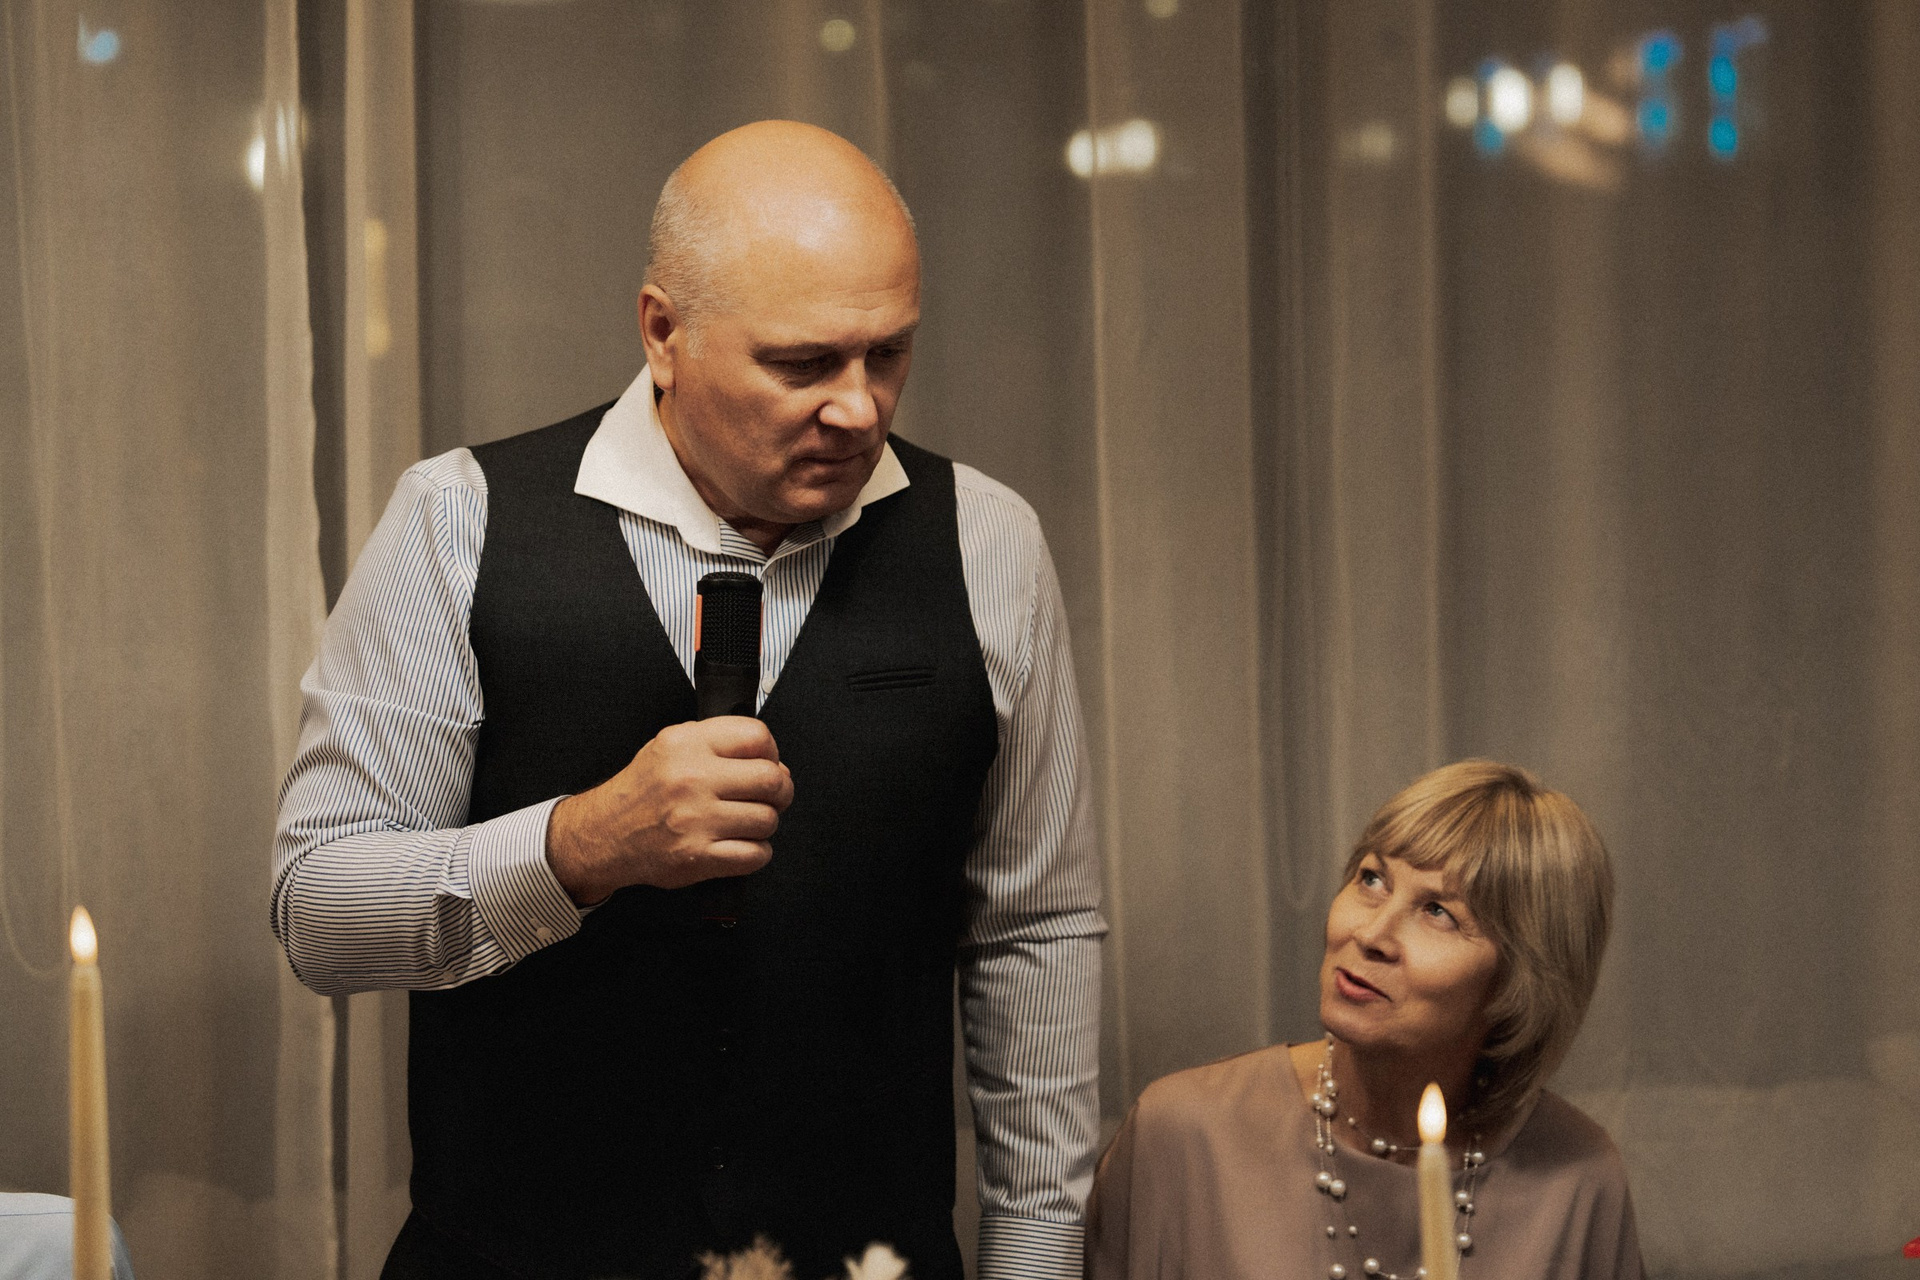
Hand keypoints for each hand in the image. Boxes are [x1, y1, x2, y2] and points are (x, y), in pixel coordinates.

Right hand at [544, 717, 792, 904]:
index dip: (772, 752)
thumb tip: (772, 759)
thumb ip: (717, 742)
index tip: (768, 763)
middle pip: (771, 779)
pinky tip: (740, 844)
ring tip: (746, 821)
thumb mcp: (669, 746)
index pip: (756, 736)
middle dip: (781, 790)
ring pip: (768, 819)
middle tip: (771, 796)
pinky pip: (755, 855)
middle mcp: (690, 779)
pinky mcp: (698, 856)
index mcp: (686, 745)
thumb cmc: (642, 792)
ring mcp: (695, 820)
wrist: (604, 834)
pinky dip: (757, 853)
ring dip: (765, 824)